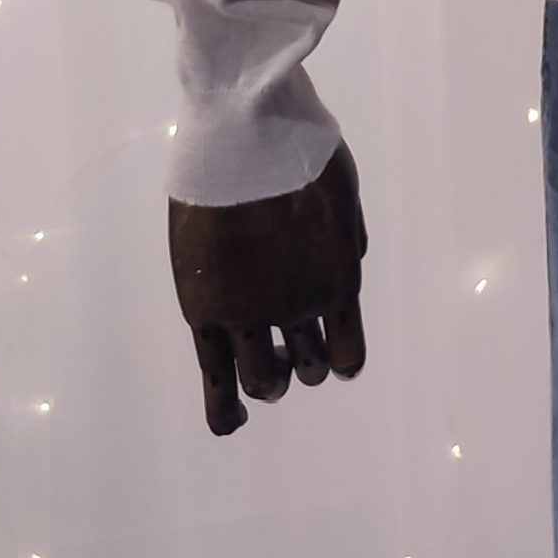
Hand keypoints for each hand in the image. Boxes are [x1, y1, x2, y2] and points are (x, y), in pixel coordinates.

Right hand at [166, 139, 368, 435]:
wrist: (246, 135)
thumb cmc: (300, 150)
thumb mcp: (344, 192)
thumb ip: (347, 236)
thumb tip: (352, 260)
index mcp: (339, 280)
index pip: (348, 354)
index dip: (341, 360)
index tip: (335, 358)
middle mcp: (298, 308)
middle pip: (306, 368)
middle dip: (303, 365)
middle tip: (291, 351)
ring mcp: (249, 312)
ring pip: (262, 380)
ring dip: (268, 383)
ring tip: (265, 376)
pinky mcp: (205, 308)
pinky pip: (215, 375)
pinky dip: (223, 406)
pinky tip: (230, 422)